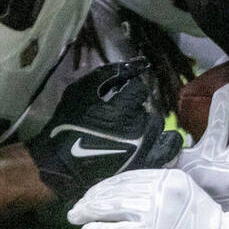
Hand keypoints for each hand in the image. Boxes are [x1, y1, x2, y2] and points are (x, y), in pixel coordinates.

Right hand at [27, 58, 182, 201]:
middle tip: (117, 118)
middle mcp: (137, 129)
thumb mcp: (80, 91)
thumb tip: (139, 63)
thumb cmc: (67, 125)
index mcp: (120, 110)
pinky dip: (165, 141)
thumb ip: (108, 74)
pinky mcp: (146, 164)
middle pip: (148, 108)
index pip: (139, 89)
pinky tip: (152, 141)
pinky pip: (169, 148)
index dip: (126, 91)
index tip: (115, 98)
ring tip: (128, 132)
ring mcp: (144, 149)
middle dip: (134, 110)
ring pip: (158, 126)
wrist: (59, 166)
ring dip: (146, 125)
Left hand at [68, 169, 228, 228]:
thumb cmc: (201, 223)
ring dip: (90, 212)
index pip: (128, 177)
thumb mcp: (181, 194)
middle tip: (76, 207)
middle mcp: (162, 189)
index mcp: (169, 177)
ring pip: (114, 206)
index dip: (105, 186)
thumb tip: (120, 192)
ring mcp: (158, 209)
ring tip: (76, 216)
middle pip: (118, 190)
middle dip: (93, 198)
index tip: (90, 194)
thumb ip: (155, 189)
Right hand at [176, 83, 228, 212]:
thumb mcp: (189, 191)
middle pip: (219, 122)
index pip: (190, 131)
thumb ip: (182, 168)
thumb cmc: (213, 213)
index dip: (191, 118)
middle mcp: (211, 163)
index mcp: (190, 166)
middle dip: (226, 100)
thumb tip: (184, 142)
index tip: (195, 104)